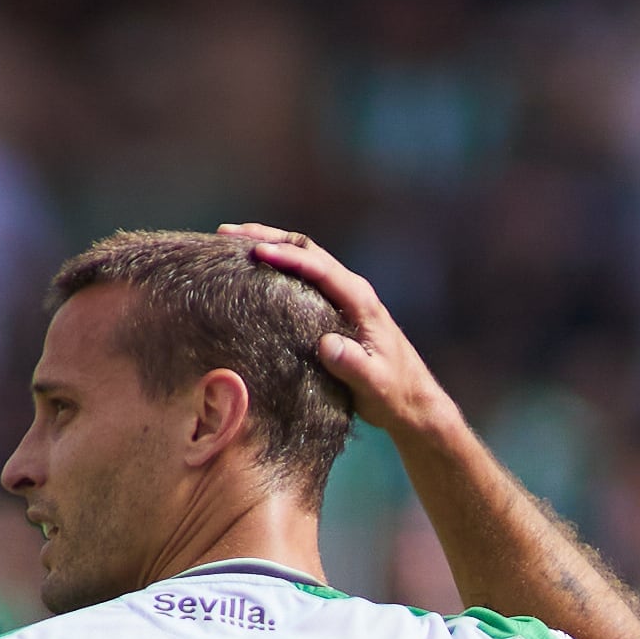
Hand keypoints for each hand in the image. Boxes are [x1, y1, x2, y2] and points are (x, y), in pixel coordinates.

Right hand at [227, 224, 456, 444]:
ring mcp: (342, 298)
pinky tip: (251, 274)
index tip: (256, 252)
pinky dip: (276, 269)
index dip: (287, 257)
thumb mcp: (375, 384)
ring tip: (229, 244)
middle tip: (227, 236)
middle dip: (267, 238)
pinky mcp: (334, 310)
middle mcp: (351, 291)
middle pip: (306, 250)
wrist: (412, 403)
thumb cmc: (395, 394)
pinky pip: (302, 280)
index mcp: (360, 300)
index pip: (319, 268)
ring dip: (269, 247)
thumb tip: (326, 346)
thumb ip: (354, 365)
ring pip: (302, 260)